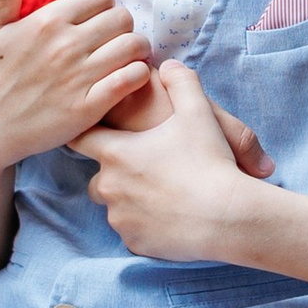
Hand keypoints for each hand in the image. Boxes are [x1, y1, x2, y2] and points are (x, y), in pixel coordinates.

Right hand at [0, 0, 154, 175]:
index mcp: (47, 21)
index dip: (104, 5)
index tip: (98, 19)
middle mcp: (66, 45)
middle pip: (123, 17)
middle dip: (123, 26)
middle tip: (114, 38)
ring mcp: (80, 76)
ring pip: (133, 45)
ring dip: (136, 49)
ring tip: (125, 56)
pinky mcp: (89, 107)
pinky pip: (132, 78)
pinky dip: (138, 74)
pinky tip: (126, 77)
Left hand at [74, 61, 263, 261]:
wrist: (228, 216)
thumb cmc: (210, 162)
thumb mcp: (199, 113)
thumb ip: (181, 82)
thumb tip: (168, 65)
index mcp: (116, 153)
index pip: (79, 138)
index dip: (83, 132)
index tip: (87, 130)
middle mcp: (109, 187)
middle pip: (96, 178)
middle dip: (113, 173)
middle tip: (144, 168)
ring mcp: (120, 218)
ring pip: (114, 206)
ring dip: (129, 199)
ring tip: (161, 194)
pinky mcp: (135, 243)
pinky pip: (132, 231)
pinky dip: (145, 224)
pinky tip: (169, 216)